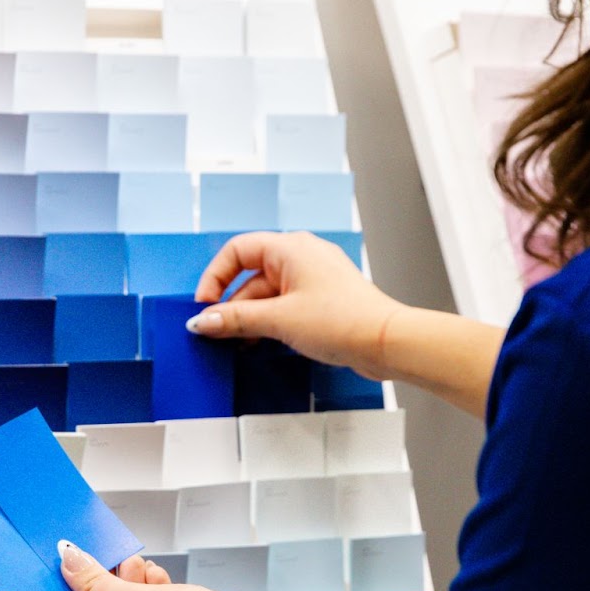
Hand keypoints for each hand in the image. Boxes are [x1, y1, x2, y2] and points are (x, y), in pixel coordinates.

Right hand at [189, 231, 404, 379]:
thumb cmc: (344, 320)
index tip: (205, 306)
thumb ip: (236, 320)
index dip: (215, 277)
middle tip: (215, 331)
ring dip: (249, 318)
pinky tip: (259, 342)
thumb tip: (204, 320)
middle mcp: (301, 257)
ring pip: (267, 294)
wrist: (385, 342)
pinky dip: (269, 322)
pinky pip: (284, 305)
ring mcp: (313, 278)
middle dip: (231, 305)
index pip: (237, 251)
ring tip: (236, 343)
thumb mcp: (279, 320)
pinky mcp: (321, 300)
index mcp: (290, 248)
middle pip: (250, 276)